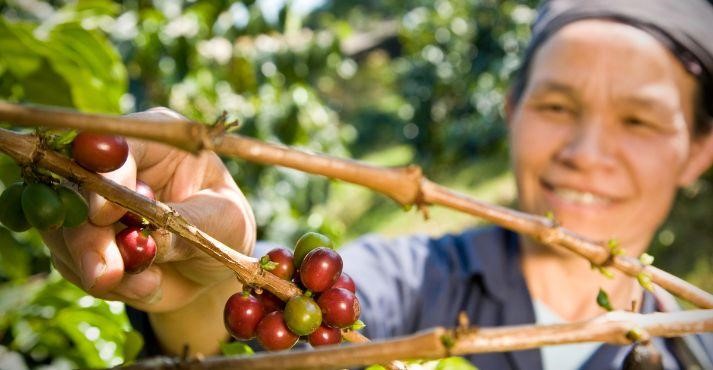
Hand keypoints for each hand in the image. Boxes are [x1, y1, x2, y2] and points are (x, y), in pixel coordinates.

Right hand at [42, 108, 255, 312]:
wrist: (213, 267)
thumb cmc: (226, 228)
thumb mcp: (223, 221)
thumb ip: (187, 226)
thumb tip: (149, 239)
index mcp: (156, 143)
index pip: (116, 145)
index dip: (104, 175)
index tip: (105, 214)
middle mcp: (116, 166)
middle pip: (75, 188)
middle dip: (88, 236)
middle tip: (108, 273)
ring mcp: (91, 202)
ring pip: (63, 229)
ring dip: (94, 266)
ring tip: (146, 285)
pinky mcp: (80, 239)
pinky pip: (69, 262)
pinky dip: (102, 283)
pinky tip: (144, 287)